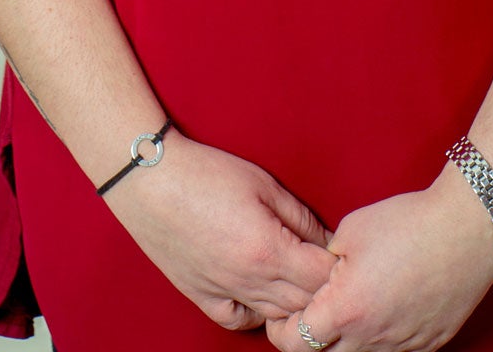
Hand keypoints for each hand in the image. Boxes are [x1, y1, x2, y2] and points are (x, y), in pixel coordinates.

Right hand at [104, 128, 338, 330]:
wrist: (149, 179)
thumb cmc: (204, 173)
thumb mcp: (262, 183)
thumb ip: (299, 216)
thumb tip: (326, 240)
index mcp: (269, 250)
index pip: (322, 277)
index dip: (338, 266)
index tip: (342, 253)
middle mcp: (250, 280)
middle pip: (304, 303)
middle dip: (322, 289)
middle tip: (325, 268)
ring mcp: (225, 292)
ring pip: (275, 317)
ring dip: (294, 304)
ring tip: (299, 280)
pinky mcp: (202, 295)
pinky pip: (239, 320)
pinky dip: (256, 313)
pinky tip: (260, 294)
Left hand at [264, 168, 492, 350]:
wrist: (464, 231)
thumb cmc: (406, 224)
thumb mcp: (349, 232)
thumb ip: (325, 263)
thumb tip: (319, 276)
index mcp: (346, 308)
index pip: (297, 340)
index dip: (281, 329)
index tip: (279, 316)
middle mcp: (372, 337)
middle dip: (309, 340)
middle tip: (307, 314)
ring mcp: (402, 345)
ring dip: (345, 340)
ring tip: (347, 308)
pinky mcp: (427, 345)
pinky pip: (392, 351)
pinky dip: (378, 337)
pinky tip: (380, 310)